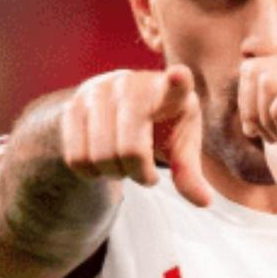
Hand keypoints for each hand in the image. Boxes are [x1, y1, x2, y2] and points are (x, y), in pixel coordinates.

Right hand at [60, 66, 212, 206]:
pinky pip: (76, 157)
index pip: (176, 85)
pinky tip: (103, 162)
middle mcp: (132, 84)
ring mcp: (98, 92)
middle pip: (130, 150)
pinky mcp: (72, 106)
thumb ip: (189, 174)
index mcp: (169, 91)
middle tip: (145, 173)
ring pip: (100, 156)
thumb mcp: (180, 146)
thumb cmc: (162, 126)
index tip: (180, 75)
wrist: (119, 110)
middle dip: (139, 173)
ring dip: (114, 173)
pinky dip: (91, 173)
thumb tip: (205, 202)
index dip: (178, 81)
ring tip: (125, 163)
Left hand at [238, 56, 276, 218]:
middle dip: (251, 110)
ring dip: (265, 118)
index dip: (244, 99)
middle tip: (267, 137)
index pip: (254, 63)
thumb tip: (246, 62)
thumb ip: (261, 93)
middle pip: (258, 70)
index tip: (256, 130)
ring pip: (270, 81)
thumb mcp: (271, 123)